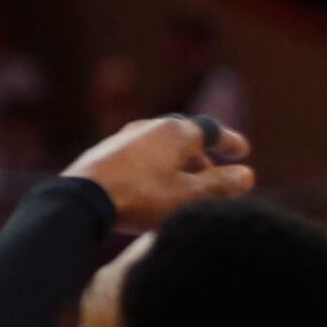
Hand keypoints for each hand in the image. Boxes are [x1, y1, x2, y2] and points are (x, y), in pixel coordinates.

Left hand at [61, 115, 255, 229]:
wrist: (81, 200)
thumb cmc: (141, 196)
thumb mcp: (190, 196)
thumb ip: (221, 185)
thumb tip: (246, 175)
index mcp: (175, 131)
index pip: (211, 131)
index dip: (229, 142)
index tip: (243, 152)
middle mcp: (149, 127)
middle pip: (185, 139)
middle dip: (203, 158)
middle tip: (215, 177)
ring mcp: (123, 139)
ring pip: (161, 150)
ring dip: (178, 167)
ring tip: (186, 190)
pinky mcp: (104, 155)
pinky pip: (140, 159)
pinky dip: (156, 171)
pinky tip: (153, 192)